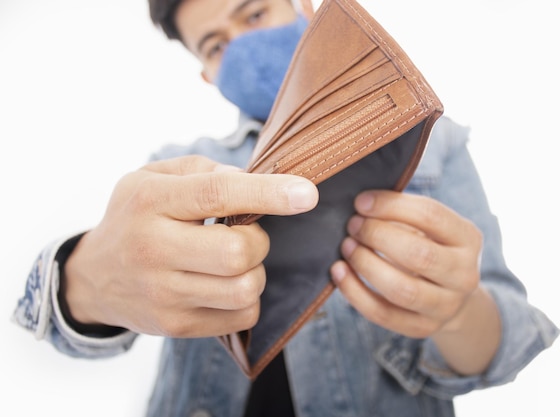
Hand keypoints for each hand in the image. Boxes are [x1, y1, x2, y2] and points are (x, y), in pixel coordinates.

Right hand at [64, 156, 317, 336]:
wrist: (94, 277)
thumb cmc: (136, 217)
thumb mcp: (155, 177)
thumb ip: (205, 170)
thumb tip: (258, 181)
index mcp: (151, 201)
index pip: (217, 195)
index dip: (268, 193)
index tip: (307, 193)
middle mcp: (153, 249)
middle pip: (237, 252)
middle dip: (258, 241)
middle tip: (244, 235)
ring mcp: (164, 294)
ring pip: (244, 289)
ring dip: (255, 271)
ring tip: (234, 261)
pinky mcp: (176, 325)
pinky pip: (241, 316)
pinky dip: (248, 298)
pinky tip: (226, 284)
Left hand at [330, 190, 482, 338]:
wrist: (451, 296)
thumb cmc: (431, 248)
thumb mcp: (430, 227)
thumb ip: (403, 213)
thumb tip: (361, 202)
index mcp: (468, 238)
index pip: (431, 216)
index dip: (391, 206)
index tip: (361, 201)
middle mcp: (464, 274)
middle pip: (419, 255)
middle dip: (378, 236)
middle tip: (353, 225)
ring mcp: (446, 306)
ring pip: (402, 289)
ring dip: (366, 265)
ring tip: (346, 247)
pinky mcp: (423, 328)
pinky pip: (383, 314)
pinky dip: (356, 293)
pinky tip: (339, 273)